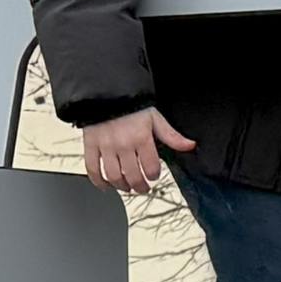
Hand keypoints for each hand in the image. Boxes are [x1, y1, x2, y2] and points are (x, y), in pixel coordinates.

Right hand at [81, 107, 196, 192]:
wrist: (106, 93)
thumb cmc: (131, 106)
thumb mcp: (155, 119)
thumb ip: (171, 136)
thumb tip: (189, 145)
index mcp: (141, 138)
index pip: (151, 168)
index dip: (154, 175)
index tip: (153, 175)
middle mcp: (123, 144)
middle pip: (133, 177)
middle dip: (141, 187)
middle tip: (143, 188)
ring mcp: (106, 147)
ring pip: (114, 177)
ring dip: (122, 187)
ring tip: (127, 187)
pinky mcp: (91, 146)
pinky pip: (93, 169)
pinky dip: (99, 182)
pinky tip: (106, 185)